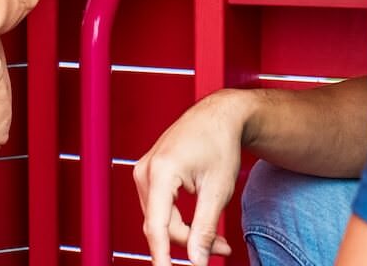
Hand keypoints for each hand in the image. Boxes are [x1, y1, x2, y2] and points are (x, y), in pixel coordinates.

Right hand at [133, 90, 243, 265]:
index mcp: (161, 172)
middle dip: (189, 243)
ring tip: (218, 238)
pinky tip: (201, 223)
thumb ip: (205, 229)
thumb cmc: (220, 142)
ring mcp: (144, 171)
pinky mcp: (150, 174)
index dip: (162, 258)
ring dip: (186, 233)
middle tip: (222, 250)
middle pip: (161, 226)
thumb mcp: (218, 190)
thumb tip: (197, 260)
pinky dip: (180, 220)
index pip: (157, 227)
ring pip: (160, 219)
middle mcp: (145, 171)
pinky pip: (160, 208)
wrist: (220, 115)